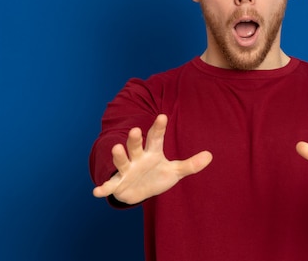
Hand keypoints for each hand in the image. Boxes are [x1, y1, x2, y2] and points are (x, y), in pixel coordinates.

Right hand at [92, 114, 212, 203]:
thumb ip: (190, 164)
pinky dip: (103, 188)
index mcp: (152, 152)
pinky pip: (110, 185)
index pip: (155, 138)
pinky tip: (97, 191)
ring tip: (117, 148)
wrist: (138, 191)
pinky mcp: (118, 184)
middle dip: (135, 139)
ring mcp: (126, 170)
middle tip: (136, 130)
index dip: (158, 128)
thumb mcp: (174, 171)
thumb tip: (210, 155)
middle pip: (136, 146)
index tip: (163, 116)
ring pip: (122, 161)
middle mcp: (137, 158)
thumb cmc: (156, 176)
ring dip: (119, 156)